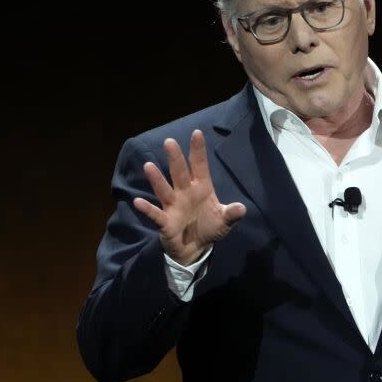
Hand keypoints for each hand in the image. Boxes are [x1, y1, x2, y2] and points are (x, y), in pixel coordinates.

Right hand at [133, 129, 245, 265]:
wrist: (195, 249)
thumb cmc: (209, 227)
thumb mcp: (224, 221)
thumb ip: (232, 214)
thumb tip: (242, 208)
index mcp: (201, 188)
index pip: (200, 166)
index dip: (198, 151)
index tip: (197, 133)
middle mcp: (185, 193)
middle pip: (179, 173)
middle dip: (175, 158)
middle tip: (169, 142)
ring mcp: (173, 206)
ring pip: (164, 189)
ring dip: (157, 179)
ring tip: (149, 166)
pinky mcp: (165, 221)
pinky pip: (155, 214)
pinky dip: (147, 209)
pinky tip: (138, 202)